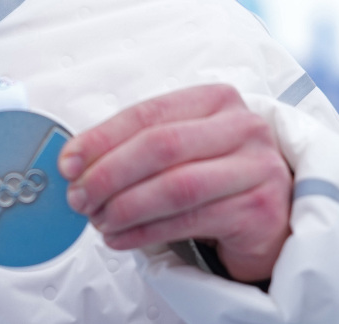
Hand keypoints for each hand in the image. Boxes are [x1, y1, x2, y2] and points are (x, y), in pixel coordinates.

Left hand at [56, 84, 290, 282]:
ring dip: (124, 207)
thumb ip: (135, 146)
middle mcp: (243, 127)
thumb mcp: (180, 150)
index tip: (68, 163)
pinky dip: (144, 232)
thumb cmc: (215, 178)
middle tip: (79, 197)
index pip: (148, 114)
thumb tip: (74, 162)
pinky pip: (188, 221)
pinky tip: (120, 238)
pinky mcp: (260, 210)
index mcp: (216, 100)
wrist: (271, 219)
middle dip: (108, 174)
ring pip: (174, 187)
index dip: (101, 139)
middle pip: (160, 146)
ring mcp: (258, 168)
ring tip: (98, 221)